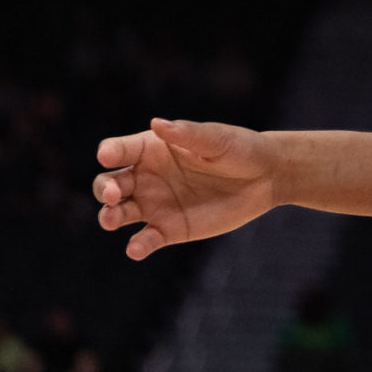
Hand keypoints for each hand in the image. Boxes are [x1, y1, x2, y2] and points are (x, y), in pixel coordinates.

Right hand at [94, 118, 280, 259]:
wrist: (266, 177)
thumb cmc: (239, 149)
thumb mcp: (216, 139)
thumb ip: (187, 134)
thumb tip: (157, 123)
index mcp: (152, 149)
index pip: (119, 149)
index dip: (110, 151)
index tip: (108, 156)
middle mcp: (146, 177)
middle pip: (110, 183)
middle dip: (105, 189)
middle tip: (116, 193)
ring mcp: (154, 204)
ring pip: (118, 212)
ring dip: (109, 216)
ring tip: (112, 219)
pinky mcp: (168, 229)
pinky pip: (145, 239)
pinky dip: (137, 246)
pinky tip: (136, 248)